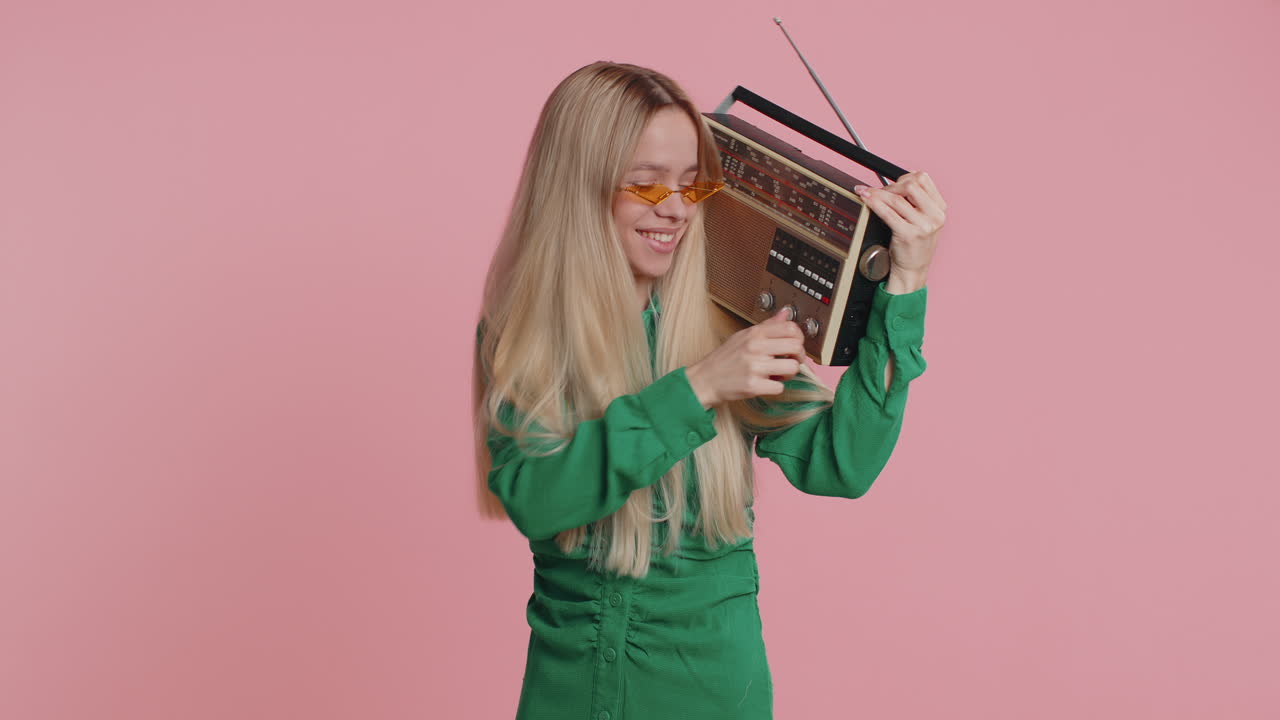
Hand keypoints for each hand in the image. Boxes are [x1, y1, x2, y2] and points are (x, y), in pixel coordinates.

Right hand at [685, 310, 807, 407]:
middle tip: (790, 361)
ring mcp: (755, 367)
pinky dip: (775, 388)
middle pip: (796, 347)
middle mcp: (755, 347)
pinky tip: (765, 384)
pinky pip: (780, 387)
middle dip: (798, 357)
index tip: (795, 345)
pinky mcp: (753, 385)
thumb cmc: (724, 359)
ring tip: (776, 374)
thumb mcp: (744, 336)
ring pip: (792, 368)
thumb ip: (767, 326)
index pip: (790, 328)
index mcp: (755, 333)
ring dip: (788, 374)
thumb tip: (785, 313)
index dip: (799, 338)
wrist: (705, 379)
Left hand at [855, 171, 946, 289]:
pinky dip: (874, 203)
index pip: (923, 178)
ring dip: (878, 193)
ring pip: (896, 199)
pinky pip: (887, 212)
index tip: (893, 183)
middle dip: (891, 185)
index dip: (904, 177)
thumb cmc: (915, 244)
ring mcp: (922, 226)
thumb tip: (898, 181)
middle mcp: (934, 216)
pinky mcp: (908, 235)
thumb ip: (917, 201)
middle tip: (880, 192)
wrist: (913, 270)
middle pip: (911, 184)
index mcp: (940, 208)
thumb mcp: (924, 220)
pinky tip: (866, 199)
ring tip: (866, 194)